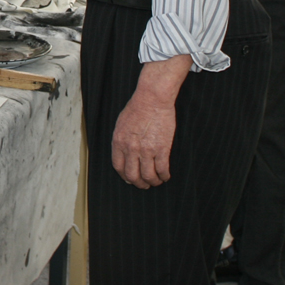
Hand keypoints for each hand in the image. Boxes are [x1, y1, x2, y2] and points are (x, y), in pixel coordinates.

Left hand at [111, 55, 189, 187]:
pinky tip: (166, 176)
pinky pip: (162, 169)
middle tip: (145, 185)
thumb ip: (121, 140)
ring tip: (157, 181)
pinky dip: (164, 176)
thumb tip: (123, 154)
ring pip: (148, 176)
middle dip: (139, 184)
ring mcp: (146, 150)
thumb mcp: (121, 124)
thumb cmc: (137, 108)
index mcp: (118, 142)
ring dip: (153, 182)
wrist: (152, 99)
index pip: (118, 167)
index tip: (130, 179)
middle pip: (132, 175)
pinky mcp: (161, 149)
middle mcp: (130, 148)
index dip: (125, 176)